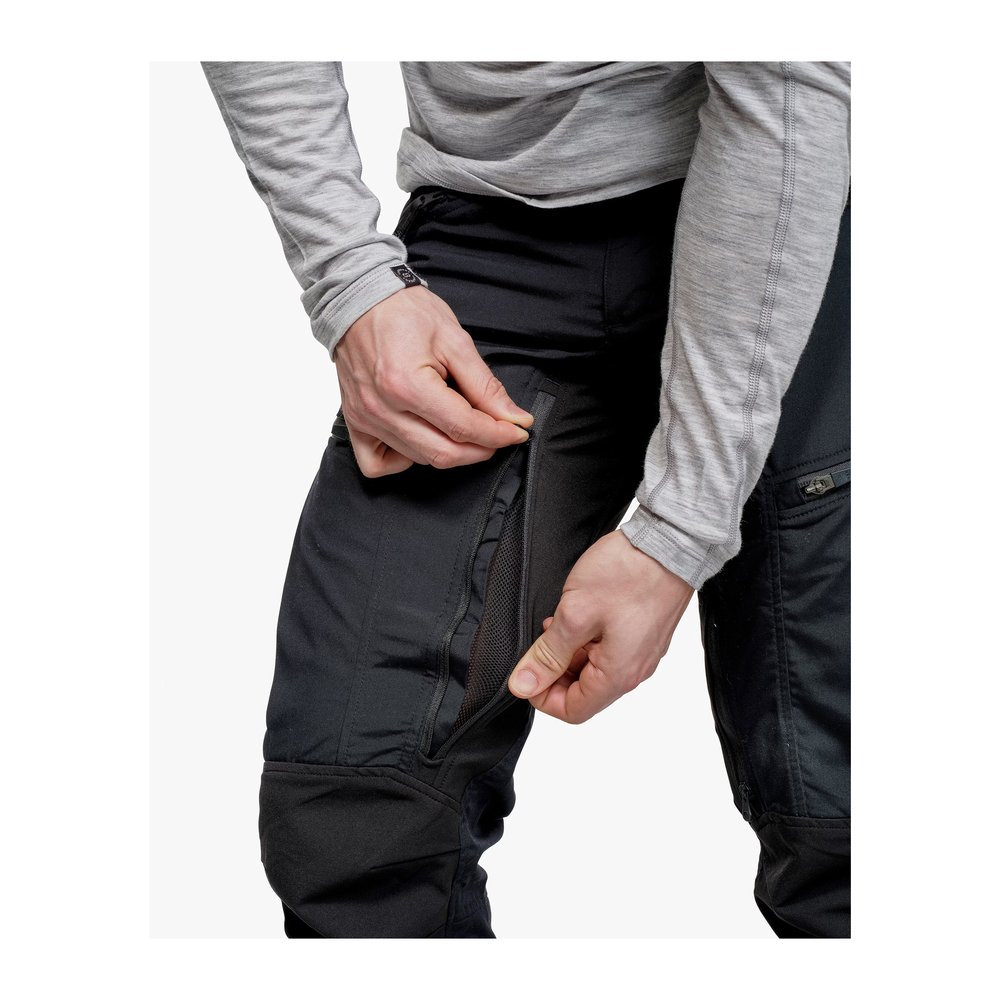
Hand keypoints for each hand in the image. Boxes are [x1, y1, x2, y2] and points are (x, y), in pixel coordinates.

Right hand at [332, 285, 533, 476]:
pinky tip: (419, 439)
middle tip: (497, 433)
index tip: (517, 430)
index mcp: (407, 385)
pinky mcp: (354, 422)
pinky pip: (376, 465)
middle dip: (480, 448)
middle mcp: (382, 408)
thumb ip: (485, 386)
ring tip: (463, 427)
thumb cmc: (404, 312)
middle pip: (443, 453)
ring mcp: (364, 419)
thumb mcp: (455, 341)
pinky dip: (401, 461)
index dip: (498, 434)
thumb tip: (513, 417)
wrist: (360, 298)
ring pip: (418, 459)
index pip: (464, 427)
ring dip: (450, 451)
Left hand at [506, 529, 694, 722]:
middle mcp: (634, 670)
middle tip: (542, 639)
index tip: (528, 671)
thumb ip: (548, 654)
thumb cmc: (628, 573)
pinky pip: (610, 651)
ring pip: (596, 670)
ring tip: (559, 620)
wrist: (669, 541)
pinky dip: (588, 639)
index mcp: (618, 675)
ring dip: (571, 652)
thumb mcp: (575, 614)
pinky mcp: (644, 634)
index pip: (573, 711)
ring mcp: (642, 652)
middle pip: (585, 692)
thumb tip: (523, 685)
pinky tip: (579, 614)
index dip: (543, 696)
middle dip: (556, 671)